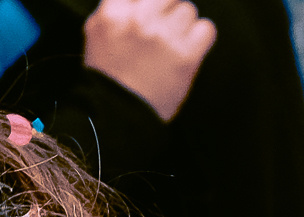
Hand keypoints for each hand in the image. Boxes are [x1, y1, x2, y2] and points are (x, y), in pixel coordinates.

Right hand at [83, 0, 216, 123]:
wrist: (120, 117)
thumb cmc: (108, 75)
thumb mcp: (97, 32)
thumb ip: (116, 6)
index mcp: (113, 13)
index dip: (148, 4)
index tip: (150, 16)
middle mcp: (139, 20)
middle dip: (166, 10)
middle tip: (162, 31)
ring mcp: (164, 36)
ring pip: (188, 10)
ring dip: (183, 26)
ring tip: (172, 47)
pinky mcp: (186, 55)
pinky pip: (206, 29)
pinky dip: (200, 40)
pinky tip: (187, 53)